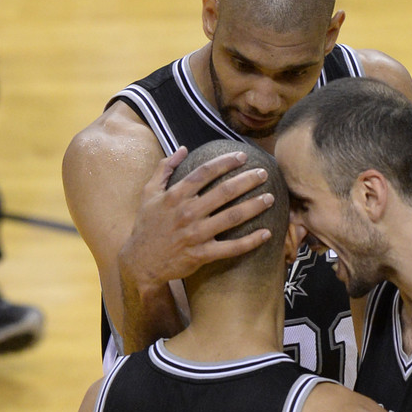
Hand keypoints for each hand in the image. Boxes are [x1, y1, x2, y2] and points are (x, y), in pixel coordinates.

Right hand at [119, 146, 274, 290]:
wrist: (141, 262)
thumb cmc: (147, 225)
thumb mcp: (148, 193)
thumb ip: (164, 169)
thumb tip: (183, 149)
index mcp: (175, 195)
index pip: (205, 172)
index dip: (225, 162)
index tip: (242, 156)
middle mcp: (187, 213)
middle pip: (224, 192)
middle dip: (247, 180)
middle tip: (264, 173)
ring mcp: (196, 234)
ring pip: (232, 217)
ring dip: (254, 206)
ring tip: (270, 198)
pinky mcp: (202, 254)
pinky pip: (231, 248)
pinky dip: (251, 241)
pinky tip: (267, 233)